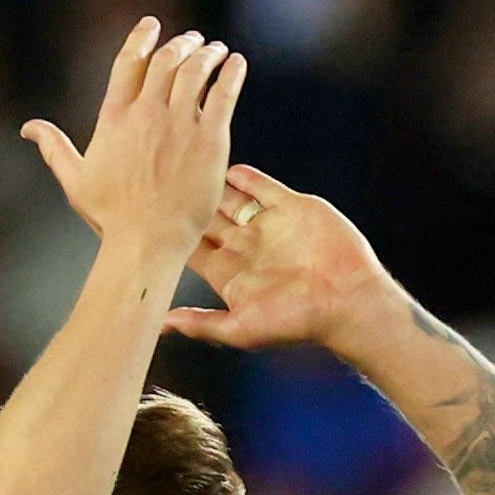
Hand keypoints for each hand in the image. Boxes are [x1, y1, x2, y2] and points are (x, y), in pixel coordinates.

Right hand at [21, 20, 248, 266]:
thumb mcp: (75, 180)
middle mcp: (147, 114)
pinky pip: (224, 94)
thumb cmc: (111, 217)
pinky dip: (232, 73)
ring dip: (208, 53)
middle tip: (194, 40)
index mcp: (115, 118)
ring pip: (196, 70)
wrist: (147, 242)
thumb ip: (54, 147)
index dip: (142, 38)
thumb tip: (28, 128)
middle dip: (182, 43)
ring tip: (218, 51)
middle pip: (166, 59)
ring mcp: (179, 125)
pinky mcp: (210, 141)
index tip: (153, 25)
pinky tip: (237, 64)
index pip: (129, 62)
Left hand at [169, 162, 411, 364]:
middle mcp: (245, 248)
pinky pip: (262, 187)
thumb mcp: (241, 329)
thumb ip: (201, 324)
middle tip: (159, 183)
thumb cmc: (297, 321)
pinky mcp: (291, 208)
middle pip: (204, 220)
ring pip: (229, 200)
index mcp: (229, 275)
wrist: (347, 299)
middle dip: (184, 205)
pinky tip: (227, 166)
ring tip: (186, 166)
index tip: (146, 219)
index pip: (190, 250)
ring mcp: (267, 227)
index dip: (169, 235)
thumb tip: (158, 325)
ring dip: (210, 185)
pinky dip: (244, 177)